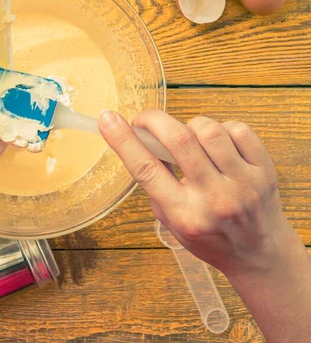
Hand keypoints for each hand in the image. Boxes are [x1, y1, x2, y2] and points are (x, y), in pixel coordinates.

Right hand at [99, 110, 299, 279]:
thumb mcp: (171, 219)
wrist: (258, 253)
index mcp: (183, 214)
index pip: (146, 169)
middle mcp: (214, 198)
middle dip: (154, 120)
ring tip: (188, 138)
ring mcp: (243, 183)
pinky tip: (216, 143)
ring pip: (208, 130)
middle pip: (179, 141)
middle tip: (144, 120)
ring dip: (189, 126)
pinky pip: (238, 129)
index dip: (123, 140)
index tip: (107, 119)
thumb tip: (141, 139)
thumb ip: (156, 183)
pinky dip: (220, 128)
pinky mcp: (265, 170)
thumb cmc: (208, 236)